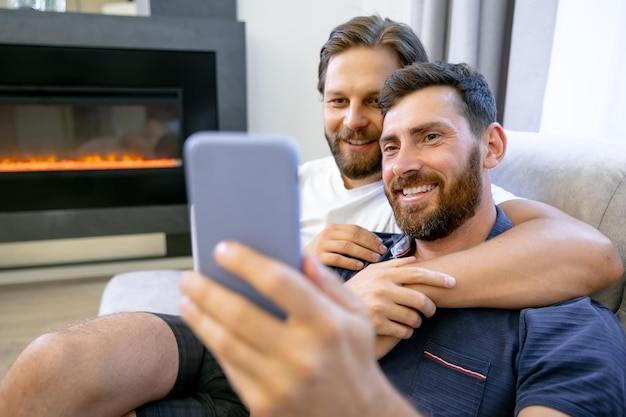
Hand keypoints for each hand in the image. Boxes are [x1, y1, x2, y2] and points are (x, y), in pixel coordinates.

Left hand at [180, 241, 405, 416]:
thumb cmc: (353, 359)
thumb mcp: (357, 316)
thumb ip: (329, 283)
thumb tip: (300, 253)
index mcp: (327, 325)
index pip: (278, 282)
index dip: (245, 262)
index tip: (222, 249)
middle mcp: (303, 356)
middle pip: (240, 314)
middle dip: (207, 291)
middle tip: (189, 277)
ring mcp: (282, 386)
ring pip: (226, 344)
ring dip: (201, 318)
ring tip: (188, 300)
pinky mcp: (266, 408)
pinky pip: (230, 370)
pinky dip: (214, 345)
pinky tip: (206, 328)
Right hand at [304, 223, 387, 269]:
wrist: (297, 262)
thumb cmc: (321, 255)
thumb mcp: (332, 242)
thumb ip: (348, 241)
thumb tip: (374, 245)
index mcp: (332, 228)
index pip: (356, 229)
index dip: (370, 236)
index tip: (381, 244)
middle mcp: (327, 233)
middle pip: (353, 236)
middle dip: (370, 244)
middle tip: (381, 252)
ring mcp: (322, 245)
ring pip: (347, 246)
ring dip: (364, 253)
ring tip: (374, 259)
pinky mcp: (318, 257)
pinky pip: (338, 259)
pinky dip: (350, 262)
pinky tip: (360, 266)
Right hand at [344, 257, 455, 340]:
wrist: (334, 309)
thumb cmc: (357, 290)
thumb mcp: (371, 272)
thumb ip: (393, 265)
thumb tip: (414, 260)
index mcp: (385, 274)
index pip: (418, 274)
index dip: (438, 279)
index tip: (453, 282)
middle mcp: (383, 288)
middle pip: (420, 300)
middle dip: (430, 309)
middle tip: (430, 312)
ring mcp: (380, 306)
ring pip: (414, 318)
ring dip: (417, 322)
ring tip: (411, 322)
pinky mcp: (377, 324)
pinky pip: (404, 332)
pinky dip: (407, 333)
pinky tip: (402, 330)